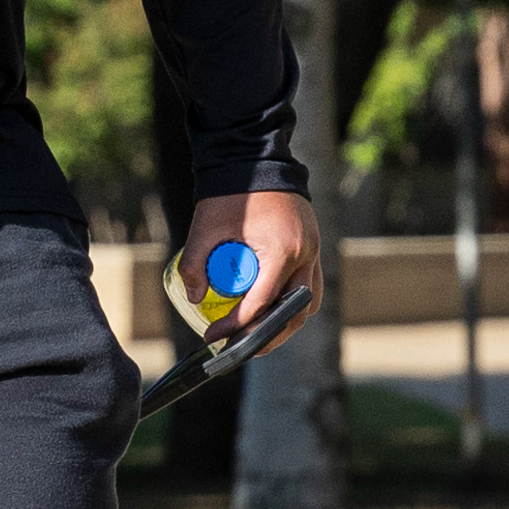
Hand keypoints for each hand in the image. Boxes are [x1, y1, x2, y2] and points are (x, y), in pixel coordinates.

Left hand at [182, 189, 320, 347]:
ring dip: (284, 324)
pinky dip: (294, 304)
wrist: (257, 160)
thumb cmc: (232, 192)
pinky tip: (272, 312)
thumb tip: (194, 298)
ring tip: (255, 337)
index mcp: (282, 250)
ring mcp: (314, 251)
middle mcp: (305, 254)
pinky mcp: (313, 247)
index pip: (261, 303)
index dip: (236, 326)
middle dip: (265, 336)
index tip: (213, 337)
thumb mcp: (204, 227)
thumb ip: (193, 263)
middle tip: (237, 348)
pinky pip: (310, 287)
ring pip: (307, 303)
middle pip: (291, 313)